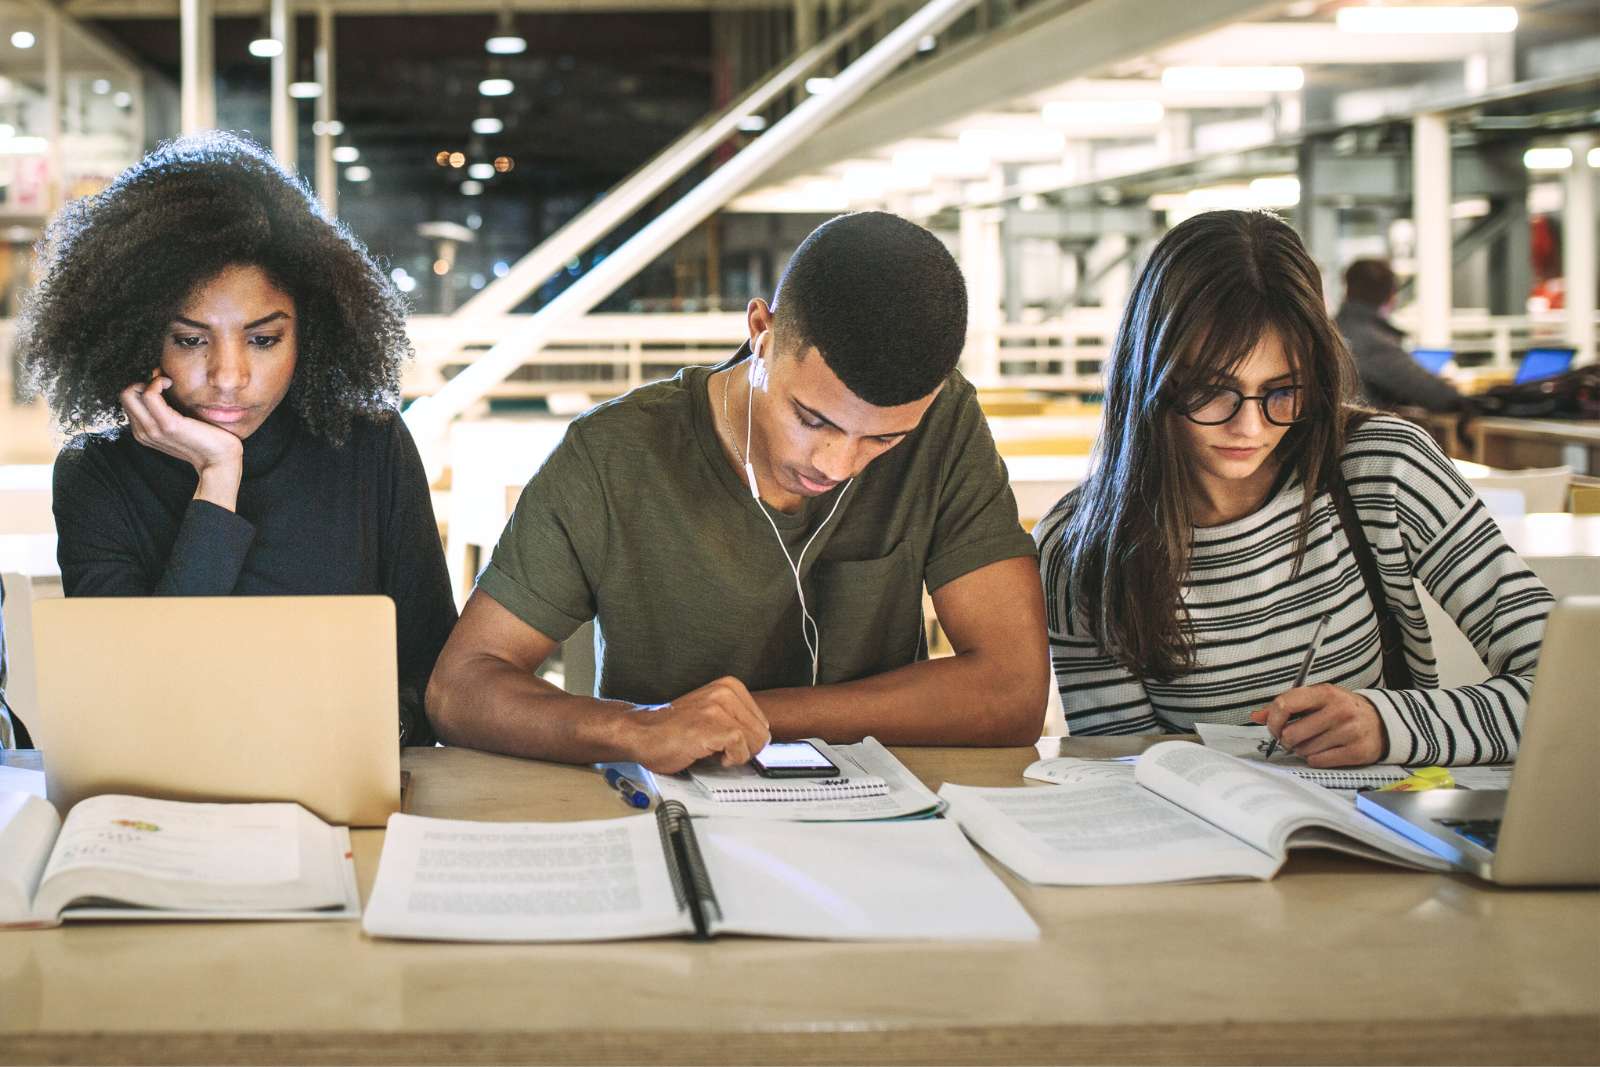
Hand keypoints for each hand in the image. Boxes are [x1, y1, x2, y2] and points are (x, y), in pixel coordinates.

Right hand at [121, 371, 242, 508]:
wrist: (219, 460)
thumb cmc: (205, 439)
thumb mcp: (180, 423)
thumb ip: (166, 409)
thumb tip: (159, 381)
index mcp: (144, 432)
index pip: (129, 401)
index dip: (143, 388)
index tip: (162, 386)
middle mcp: (143, 432)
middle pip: (125, 396)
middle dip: (141, 382)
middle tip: (163, 384)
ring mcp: (153, 429)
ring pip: (130, 393)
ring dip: (150, 382)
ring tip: (168, 383)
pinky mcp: (168, 425)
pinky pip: (149, 395)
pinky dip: (157, 383)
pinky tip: (171, 384)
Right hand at [624, 676, 770, 773]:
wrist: (641, 733)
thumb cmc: (671, 729)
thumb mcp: (711, 712)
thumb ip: (736, 718)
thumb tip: (761, 738)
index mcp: (729, 686)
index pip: (762, 722)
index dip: (748, 740)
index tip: (729, 743)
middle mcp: (725, 692)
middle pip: (762, 733)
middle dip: (746, 749)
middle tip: (721, 750)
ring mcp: (719, 708)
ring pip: (755, 741)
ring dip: (737, 755)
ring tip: (714, 751)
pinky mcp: (712, 726)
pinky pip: (741, 749)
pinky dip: (731, 760)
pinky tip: (712, 756)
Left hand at [1251, 684, 1386, 766]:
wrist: (1381, 723)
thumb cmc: (1340, 710)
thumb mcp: (1316, 700)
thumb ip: (1286, 706)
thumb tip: (1256, 716)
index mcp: (1325, 692)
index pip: (1284, 704)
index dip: (1273, 721)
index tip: (1274, 728)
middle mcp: (1338, 710)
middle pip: (1292, 733)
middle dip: (1287, 740)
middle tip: (1294, 739)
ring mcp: (1349, 731)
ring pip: (1304, 750)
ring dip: (1303, 750)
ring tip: (1314, 742)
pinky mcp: (1356, 752)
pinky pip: (1319, 761)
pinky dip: (1316, 759)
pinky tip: (1324, 751)